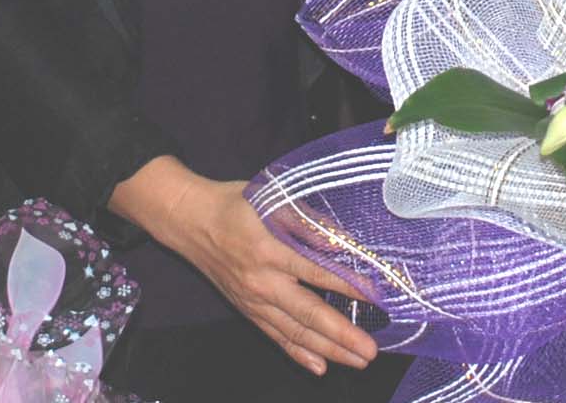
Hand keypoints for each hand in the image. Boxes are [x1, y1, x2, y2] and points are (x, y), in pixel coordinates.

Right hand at [111, 158, 378, 374]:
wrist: (189, 221)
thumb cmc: (235, 204)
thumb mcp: (271, 198)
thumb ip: (307, 221)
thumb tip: (341, 241)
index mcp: (270, 250)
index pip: (316, 272)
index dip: (347, 285)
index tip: (375, 296)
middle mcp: (262, 282)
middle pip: (308, 314)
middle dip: (341, 334)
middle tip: (371, 350)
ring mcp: (253, 301)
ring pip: (294, 332)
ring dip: (328, 349)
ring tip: (357, 361)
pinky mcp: (247, 310)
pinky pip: (275, 336)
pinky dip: (298, 352)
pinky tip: (320, 366)